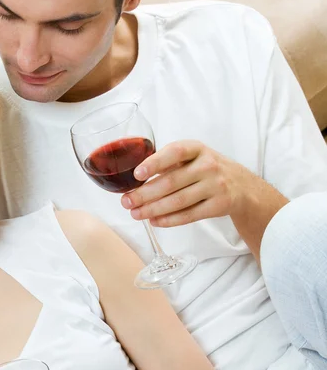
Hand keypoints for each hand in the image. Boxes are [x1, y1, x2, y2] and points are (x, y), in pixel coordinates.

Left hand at [121, 140, 251, 226]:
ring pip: (178, 201)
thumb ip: (168, 163)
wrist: (243, 187)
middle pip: (171, 182)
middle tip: (126, 201)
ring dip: (153, 209)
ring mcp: (216, 186)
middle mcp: (208, 165)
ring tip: (135, 214)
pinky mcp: (219, 205)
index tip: (136, 174)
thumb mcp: (192, 157)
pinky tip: (154, 221)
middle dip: (144, 194)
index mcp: (196, 148)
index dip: (154, 163)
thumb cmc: (206, 169)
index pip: (174, 152)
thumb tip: (133, 180)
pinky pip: (189, 215)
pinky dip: (169, 220)